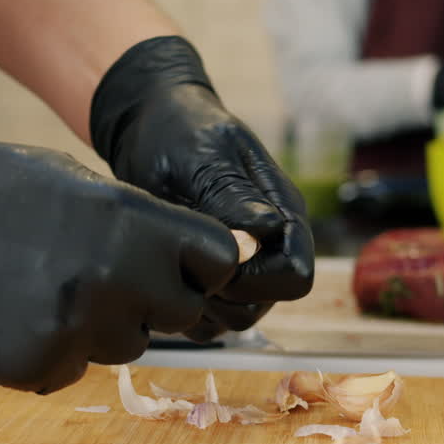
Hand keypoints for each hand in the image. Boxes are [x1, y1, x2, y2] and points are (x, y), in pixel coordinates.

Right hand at [0, 98, 239, 392]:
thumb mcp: (76, 183)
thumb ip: (141, 223)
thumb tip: (196, 256)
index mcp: (127, 221)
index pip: (216, 261)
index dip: (204, 266)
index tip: (185, 267)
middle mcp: (112, 278)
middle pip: (181, 314)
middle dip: (156, 301)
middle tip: (104, 277)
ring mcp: (72, 328)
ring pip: (126, 347)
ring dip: (102, 326)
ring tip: (44, 287)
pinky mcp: (33, 366)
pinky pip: (71, 370)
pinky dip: (52, 351)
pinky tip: (13, 313)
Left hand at [90, 37, 314, 340]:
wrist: (148, 124)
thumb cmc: (177, 128)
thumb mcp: (199, 152)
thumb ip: (231, 192)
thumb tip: (269, 227)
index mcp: (281, 211)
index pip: (295, 275)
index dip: (257, 280)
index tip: (212, 260)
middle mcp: (269, 244)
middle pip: (266, 303)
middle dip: (223, 296)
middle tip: (180, 264)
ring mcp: (243, 263)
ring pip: (235, 317)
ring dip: (200, 305)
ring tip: (166, 265)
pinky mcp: (212, 275)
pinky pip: (206, 319)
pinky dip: (182, 308)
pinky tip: (159, 274)